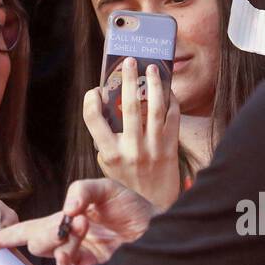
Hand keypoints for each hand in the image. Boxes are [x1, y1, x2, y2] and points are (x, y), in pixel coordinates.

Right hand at [0, 178, 154, 264]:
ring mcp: (80, 258)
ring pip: (55, 253)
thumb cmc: (135, 209)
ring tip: (85, 230)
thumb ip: (83, 190)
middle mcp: (68, 241)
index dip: (1, 236)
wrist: (164, 236)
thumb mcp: (108, 189)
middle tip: (78, 223)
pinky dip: (70, 258)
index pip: (27, 229)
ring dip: (65, 243)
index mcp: (66, 220)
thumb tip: (68, 208)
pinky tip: (87, 250)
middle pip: (39, 240)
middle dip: (51, 233)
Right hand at [84, 57, 181, 208]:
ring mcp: (153, 148)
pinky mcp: (171, 147)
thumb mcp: (108, 165)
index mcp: (109, 153)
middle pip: (127, 105)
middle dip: (127, 78)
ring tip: (151, 68)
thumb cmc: (128, 179)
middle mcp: (130, 149)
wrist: (156, 203)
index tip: (96, 90)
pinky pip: (172, 117)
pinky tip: (166, 90)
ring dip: (153, 84)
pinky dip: (170, 100)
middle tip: (129, 61)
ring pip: (153, 107)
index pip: (93, 118)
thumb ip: (106, 138)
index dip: (91, 99)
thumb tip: (110, 103)